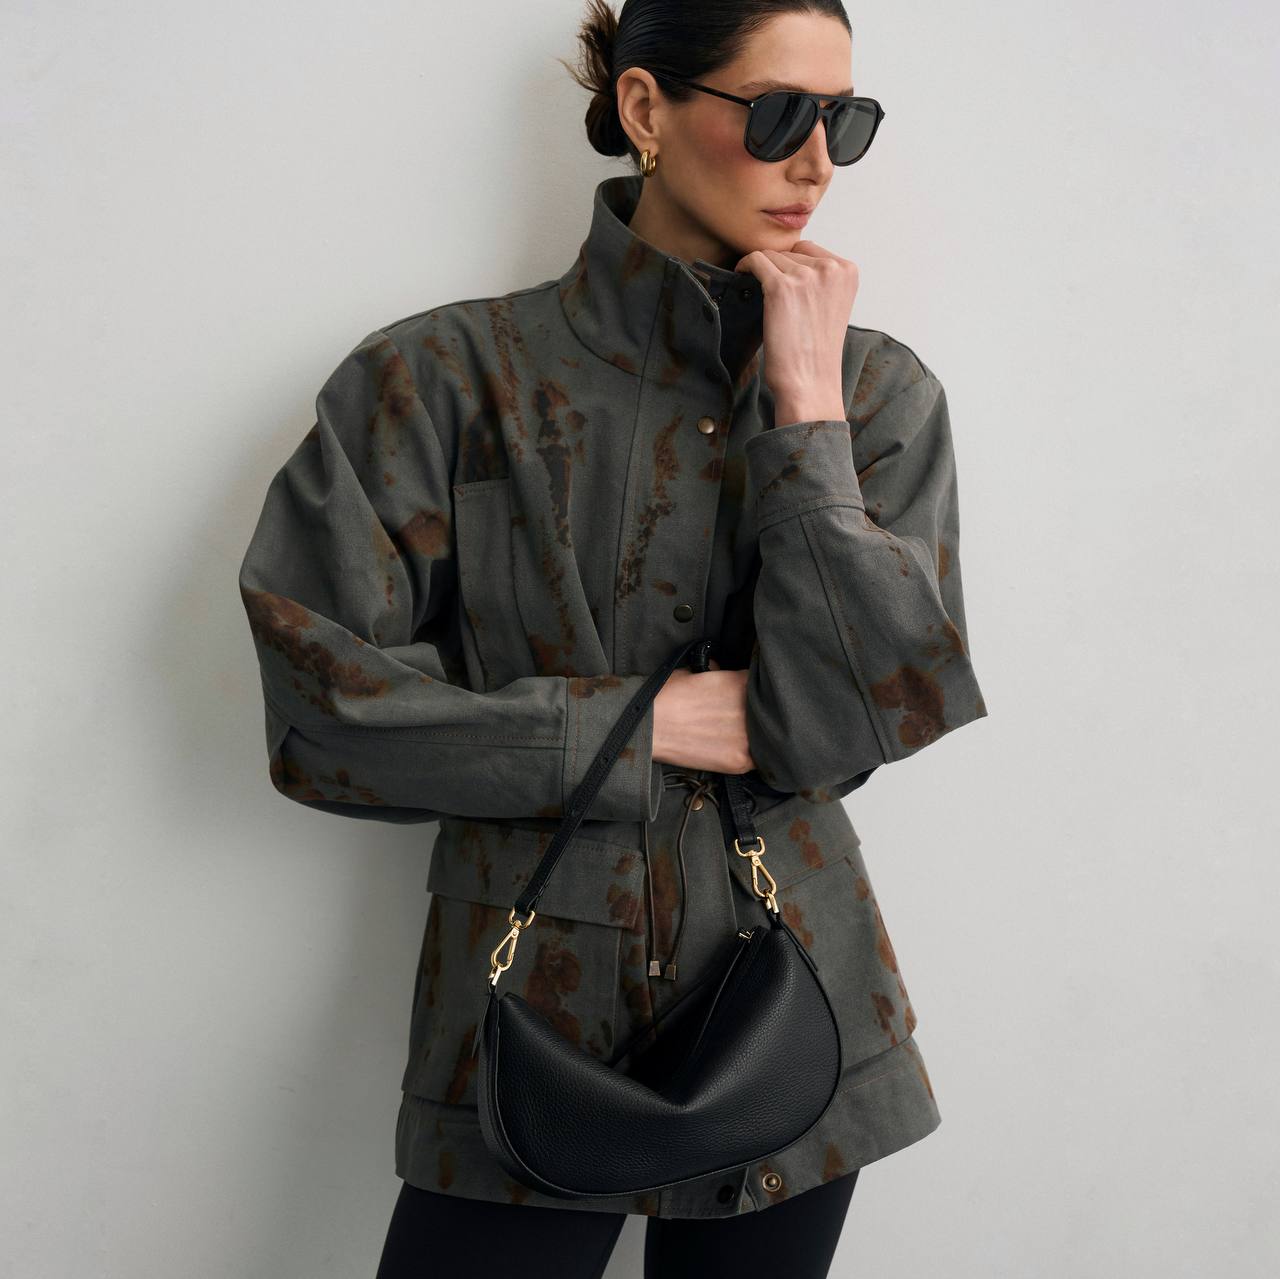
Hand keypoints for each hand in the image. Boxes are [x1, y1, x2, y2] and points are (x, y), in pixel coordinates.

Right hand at [652, 658, 756, 774]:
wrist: (650, 726)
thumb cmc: (668, 695)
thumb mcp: (697, 672)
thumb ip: (721, 673)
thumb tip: (726, 674)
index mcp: (742, 682)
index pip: (764, 686)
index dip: (758, 691)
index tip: (751, 696)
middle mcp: (750, 709)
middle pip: (769, 712)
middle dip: (759, 714)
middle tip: (743, 718)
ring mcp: (747, 737)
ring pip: (767, 738)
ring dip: (759, 737)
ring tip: (743, 736)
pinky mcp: (739, 761)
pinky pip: (758, 761)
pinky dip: (752, 757)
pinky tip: (740, 752)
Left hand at [733, 240, 858, 424]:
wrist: (809, 383)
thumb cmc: (816, 353)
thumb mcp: (832, 306)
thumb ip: (821, 280)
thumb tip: (789, 259)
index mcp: (848, 271)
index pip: (810, 250)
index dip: (792, 265)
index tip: (781, 280)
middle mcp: (831, 269)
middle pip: (791, 251)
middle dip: (778, 269)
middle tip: (769, 294)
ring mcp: (806, 276)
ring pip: (772, 256)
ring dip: (762, 272)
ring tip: (759, 294)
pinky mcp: (780, 287)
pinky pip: (755, 260)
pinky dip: (745, 266)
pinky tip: (741, 275)